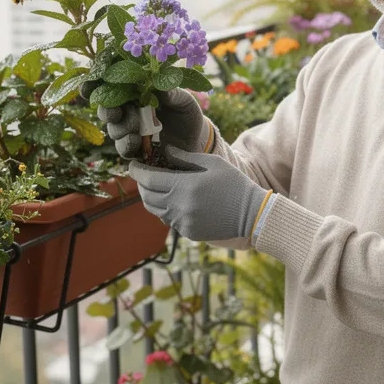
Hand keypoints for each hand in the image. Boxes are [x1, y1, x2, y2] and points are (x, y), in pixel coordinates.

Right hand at [97, 89, 208, 159]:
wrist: (196, 139)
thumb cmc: (186, 113)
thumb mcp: (183, 100)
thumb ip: (173, 93)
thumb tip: (161, 87)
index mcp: (135, 92)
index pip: (109, 86)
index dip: (94, 86)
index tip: (88, 87)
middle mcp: (127, 111)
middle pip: (106, 109)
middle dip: (107, 110)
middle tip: (115, 112)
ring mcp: (129, 131)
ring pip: (113, 130)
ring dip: (120, 129)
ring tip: (136, 127)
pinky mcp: (135, 149)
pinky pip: (123, 149)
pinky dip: (127, 145)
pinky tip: (135, 141)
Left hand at [128, 147, 268, 241]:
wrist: (251, 214)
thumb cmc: (233, 183)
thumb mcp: (211, 163)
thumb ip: (185, 157)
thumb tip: (164, 151)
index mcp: (184, 186)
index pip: (148, 179)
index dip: (137, 171)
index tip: (132, 164)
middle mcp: (179, 206)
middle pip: (147, 197)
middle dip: (141, 185)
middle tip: (143, 175)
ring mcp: (183, 222)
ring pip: (156, 210)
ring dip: (152, 198)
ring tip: (156, 188)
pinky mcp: (188, 233)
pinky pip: (169, 220)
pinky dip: (167, 210)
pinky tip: (175, 201)